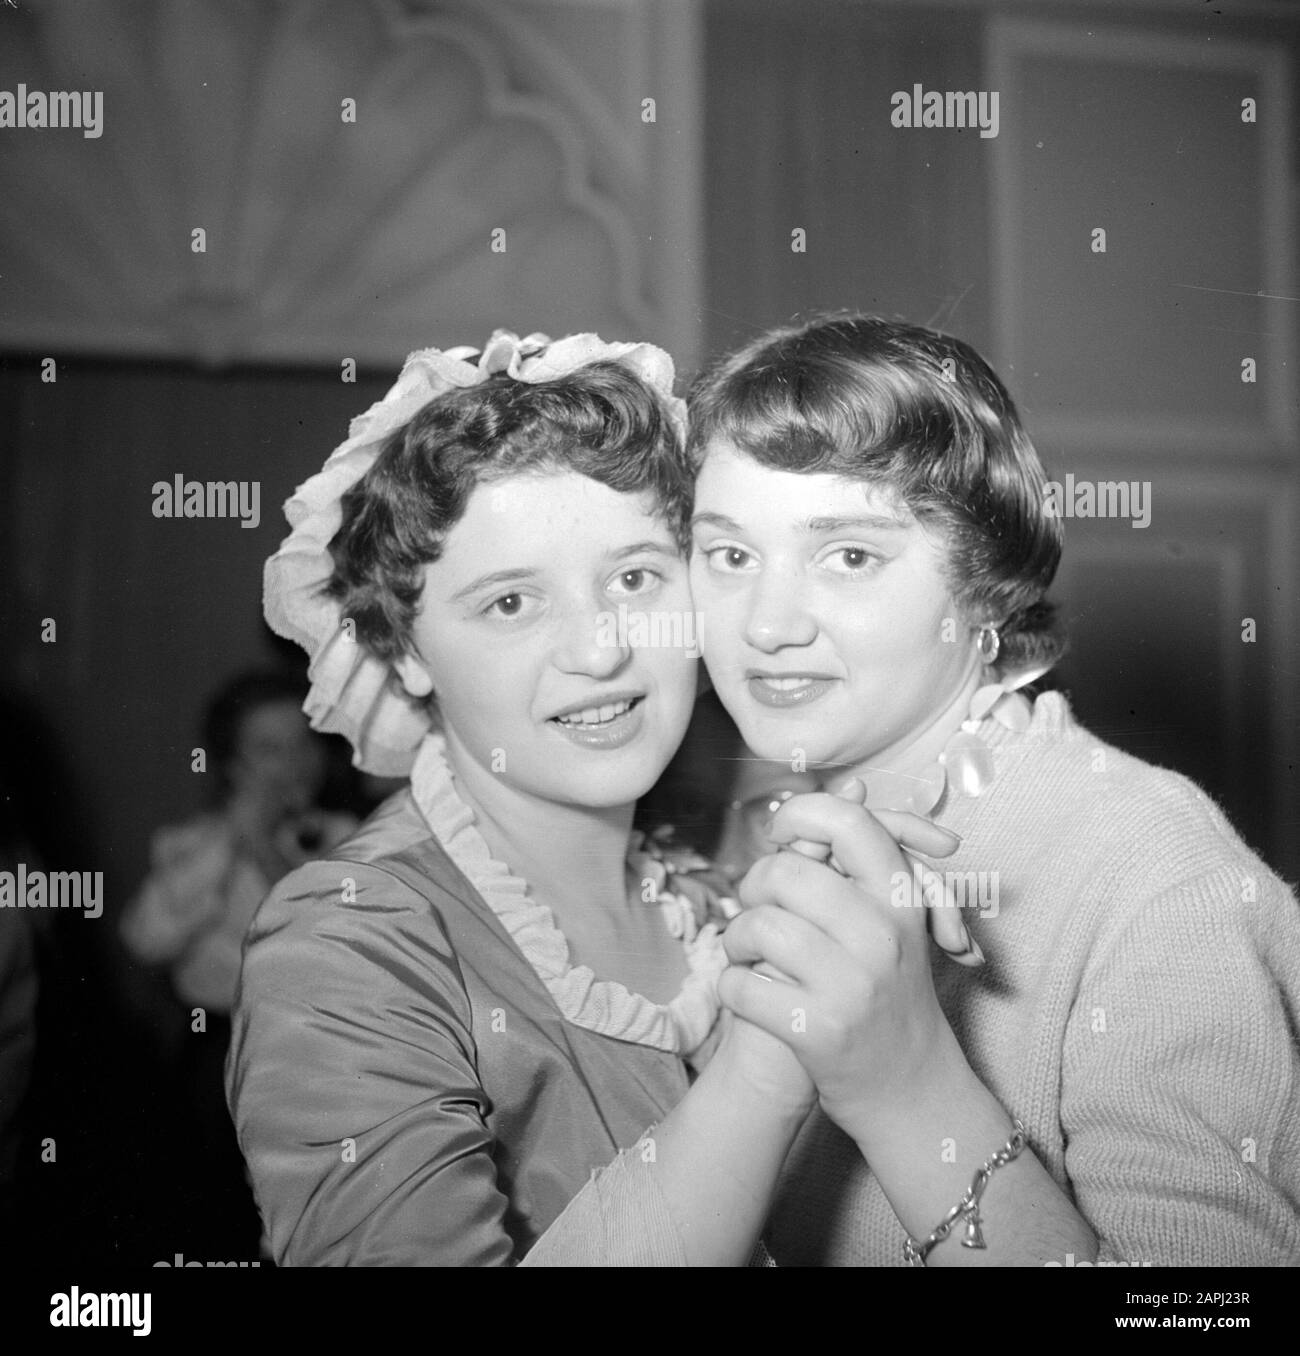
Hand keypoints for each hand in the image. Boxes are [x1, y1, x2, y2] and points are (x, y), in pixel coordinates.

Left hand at [719, 795, 962, 1131]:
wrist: (913, 1091)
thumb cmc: (892, 992)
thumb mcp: (895, 920)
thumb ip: (865, 858)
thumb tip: (849, 785)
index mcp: (901, 899)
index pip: (849, 822)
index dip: (800, 815)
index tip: (781, 834)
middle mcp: (882, 936)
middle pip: (786, 872)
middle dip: (754, 886)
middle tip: (755, 907)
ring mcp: (852, 984)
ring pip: (758, 927)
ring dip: (735, 940)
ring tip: (744, 952)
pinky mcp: (819, 1032)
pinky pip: (742, 987)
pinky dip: (730, 986)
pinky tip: (744, 991)